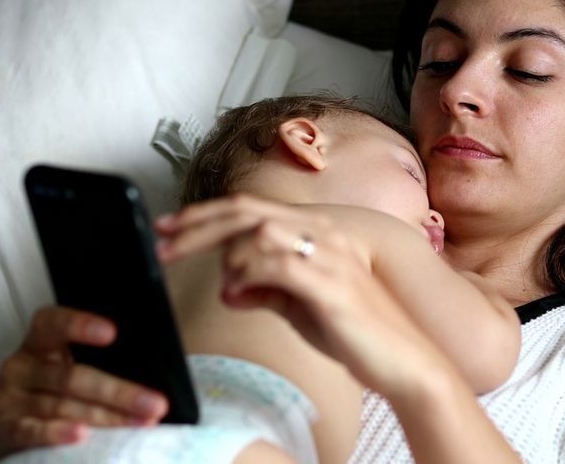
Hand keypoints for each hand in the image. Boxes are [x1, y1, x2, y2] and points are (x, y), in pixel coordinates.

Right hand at [0, 306, 167, 463]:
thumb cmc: (47, 389)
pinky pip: (31, 430)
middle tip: (156, 404)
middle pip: (73, 376)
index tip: (113, 333)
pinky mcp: (4, 428)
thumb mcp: (63, 365)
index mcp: (39, 342)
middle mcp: (22, 365)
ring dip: (107, 417)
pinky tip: (81, 435)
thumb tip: (152, 359)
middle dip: (119, 391)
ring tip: (141, 423)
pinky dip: (57, 433)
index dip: (81, 324)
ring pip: (63, 406)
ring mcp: (10, 397)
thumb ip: (96, 358)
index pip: (54, 323)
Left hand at [155, 195, 447, 394]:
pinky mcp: (331, 284)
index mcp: (316, 231)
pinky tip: (238, 294)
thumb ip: (265, 289)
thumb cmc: (354, 330)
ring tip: (226, 286)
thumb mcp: (299, 305)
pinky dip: (248, 275)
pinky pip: (278, 265)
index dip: (204, 214)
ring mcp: (329, 255)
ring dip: (229, 257)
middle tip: (162, 244)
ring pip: (260, 232)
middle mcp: (323, 232)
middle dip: (197, 226)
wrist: (403, 358)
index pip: (249, 207)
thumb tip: (228, 287)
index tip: (167, 227)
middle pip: (246, 211)